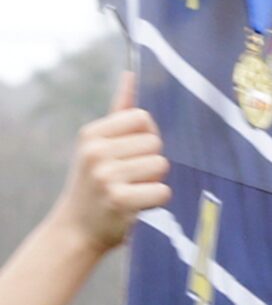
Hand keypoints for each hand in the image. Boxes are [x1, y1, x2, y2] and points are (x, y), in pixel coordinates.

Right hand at [58, 73, 167, 254]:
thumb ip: (119, 111)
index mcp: (92, 133)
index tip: (130, 154)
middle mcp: (95, 151)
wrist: (75, 231)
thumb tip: (130, 74)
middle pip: (155, 143)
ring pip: (161, 166)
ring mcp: (105, 175)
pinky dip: (156, 201)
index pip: (144, 118)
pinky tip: (136, 207)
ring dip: (154, 182)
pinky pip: (162, 191)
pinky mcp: (119, 200)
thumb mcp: (98, 146)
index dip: (146, 138)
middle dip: (151, 161)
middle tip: (129, 179)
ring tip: (131, 191)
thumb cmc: (96, 184)